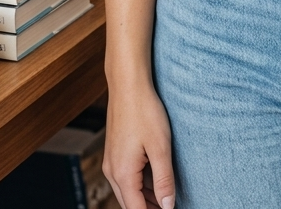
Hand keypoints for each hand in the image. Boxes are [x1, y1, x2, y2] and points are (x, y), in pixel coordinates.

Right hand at [104, 81, 174, 208]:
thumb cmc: (144, 111)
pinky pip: (124, 179)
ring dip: (144, 199)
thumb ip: (164, 179)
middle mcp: (112, 172)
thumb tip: (167, 206)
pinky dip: (139, 186)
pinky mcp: (113, 153)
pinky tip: (155, 181)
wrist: (127, 85)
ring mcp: (111, 162)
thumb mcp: (160, 146)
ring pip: (126, 193)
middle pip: (129, 205)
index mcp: (123, 174)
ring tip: (166, 198)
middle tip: (169, 206)